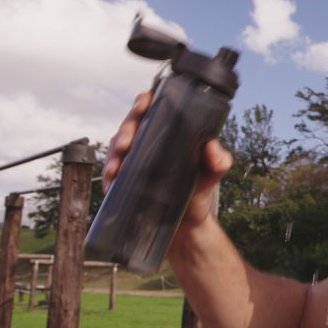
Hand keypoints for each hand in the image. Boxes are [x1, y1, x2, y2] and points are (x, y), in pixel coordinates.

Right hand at [103, 92, 232, 228]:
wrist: (188, 225)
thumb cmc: (200, 191)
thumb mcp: (213, 174)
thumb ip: (219, 161)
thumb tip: (212, 147)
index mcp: (170, 133)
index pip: (153, 108)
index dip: (144, 102)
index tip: (143, 105)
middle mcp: (150, 142)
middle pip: (130, 125)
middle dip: (125, 131)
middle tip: (126, 143)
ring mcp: (136, 160)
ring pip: (117, 146)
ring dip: (113, 154)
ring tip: (116, 166)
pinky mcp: (126, 179)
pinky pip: (111, 172)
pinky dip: (108, 175)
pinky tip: (111, 182)